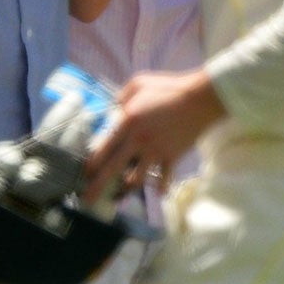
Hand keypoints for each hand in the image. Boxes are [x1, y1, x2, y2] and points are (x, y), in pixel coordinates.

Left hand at [83, 67, 226, 202]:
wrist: (199, 100)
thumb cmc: (168, 88)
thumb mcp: (139, 83)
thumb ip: (122, 95)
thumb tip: (115, 106)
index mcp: (127, 122)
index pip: (103, 148)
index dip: (92, 164)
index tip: (85, 174)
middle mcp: (138, 141)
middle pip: (113, 169)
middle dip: (98, 187)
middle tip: (88, 199)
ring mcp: (155, 152)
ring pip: (136, 180)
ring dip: (127, 188)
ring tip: (121, 193)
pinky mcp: (172, 157)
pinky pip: (163, 179)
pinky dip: (160, 188)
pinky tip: (157, 192)